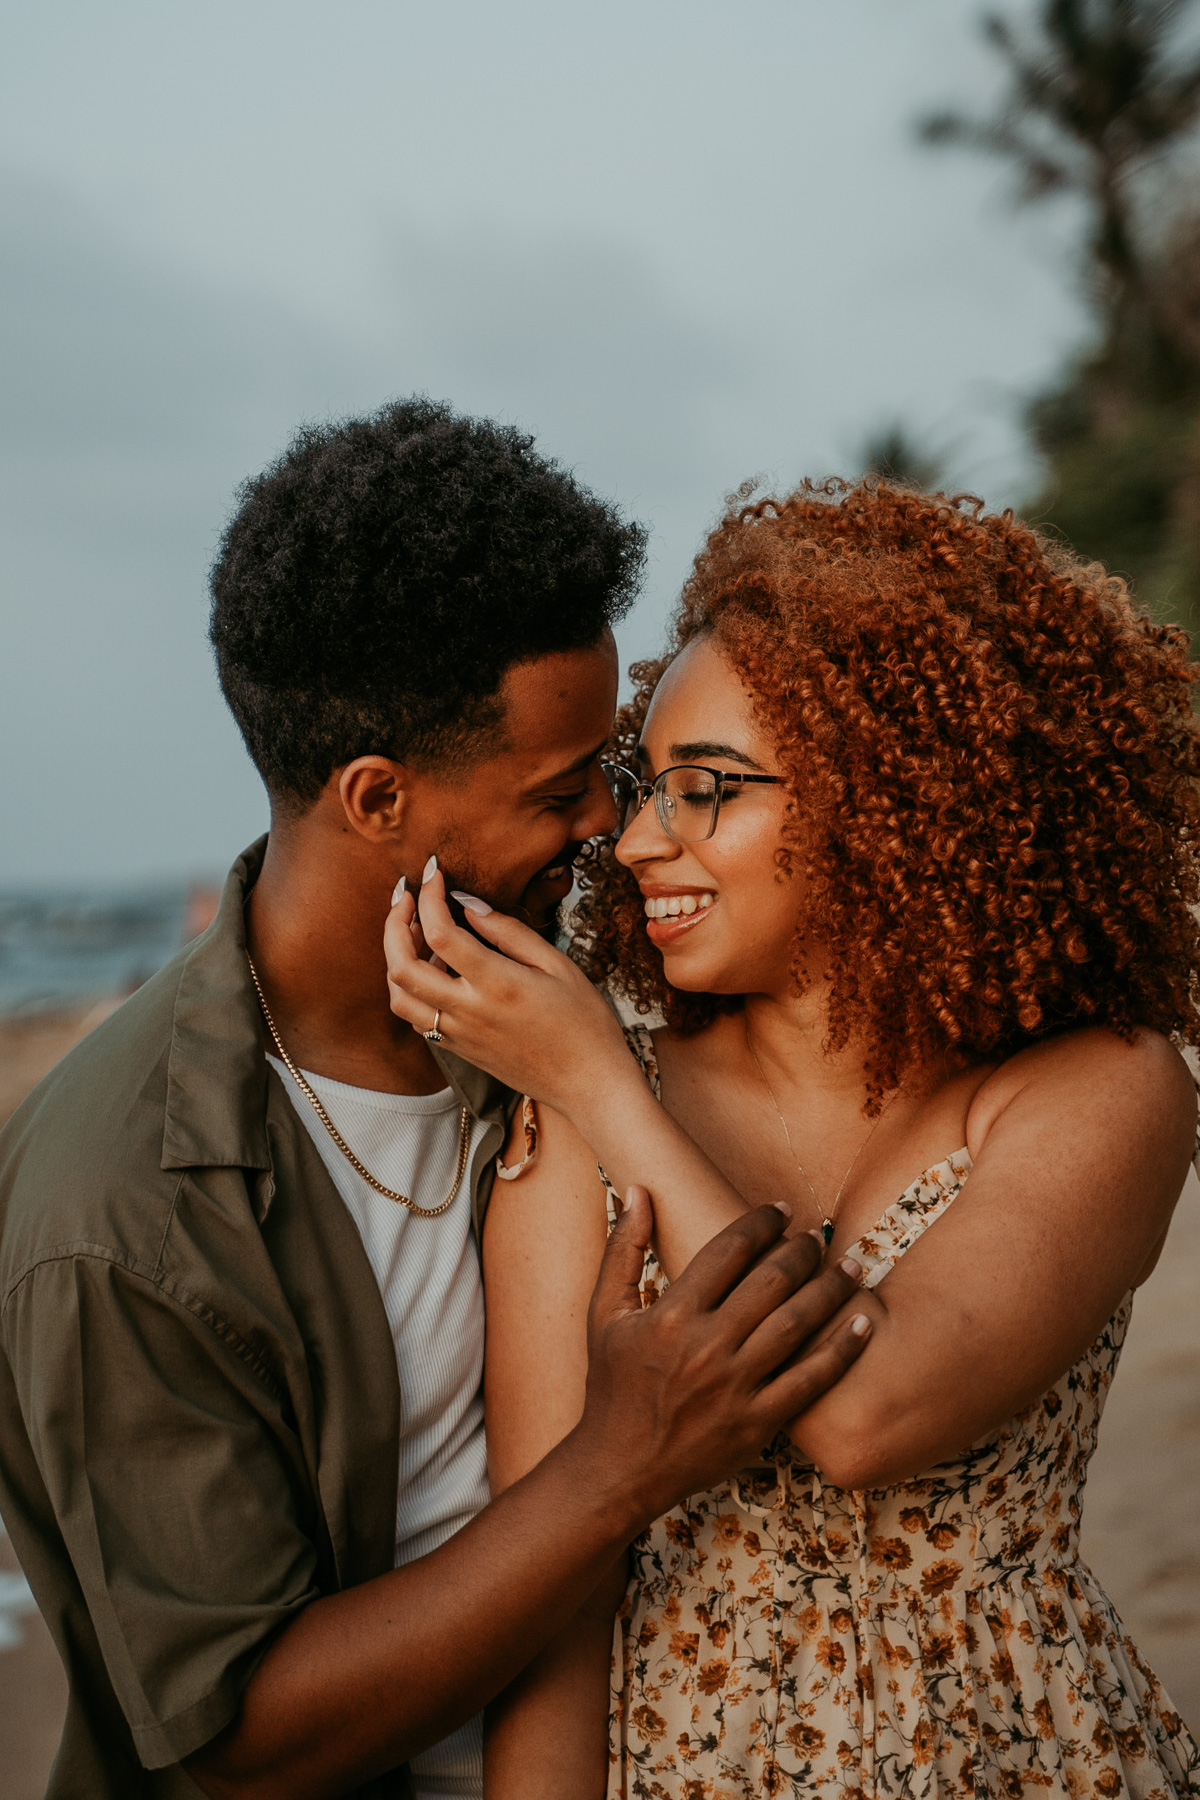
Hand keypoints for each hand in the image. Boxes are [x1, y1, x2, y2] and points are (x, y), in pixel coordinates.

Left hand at [384, 865, 632, 1112]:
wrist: (588, 1083)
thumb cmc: (584, 1021)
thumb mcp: (557, 964)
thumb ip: (508, 931)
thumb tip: (467, 904)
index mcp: (497, 984)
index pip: (439, 932)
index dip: (428, 896)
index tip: (433, 871)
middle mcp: (469, 1012)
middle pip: (401, 965)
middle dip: (394, 923)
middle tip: (406, 897)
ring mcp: (459, 1035)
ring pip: (398, 996)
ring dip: (395, 958)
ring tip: (415, 932)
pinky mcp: (459, 1050)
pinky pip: (416, 1017)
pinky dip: (410, 987)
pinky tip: (434, 969)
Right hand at [576, 1188, 870, 1521]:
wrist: (620, 1469)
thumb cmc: (612, 1387)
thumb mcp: (605, 1315)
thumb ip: (623, 1250)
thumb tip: (637, 1190)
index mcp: (672, 1315)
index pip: (729, 1249)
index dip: (761, 1221)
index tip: (780, 1209)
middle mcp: (708, 1347)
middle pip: (772, 1281)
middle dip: (801, 1250)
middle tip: (816, 1236)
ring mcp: (736, 1386)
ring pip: (797, 1323)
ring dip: (831, 1288)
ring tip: (850, 1265)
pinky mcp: (758, 1422)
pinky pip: (811, 1379)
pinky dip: (842, 1349)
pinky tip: (862, 1324)